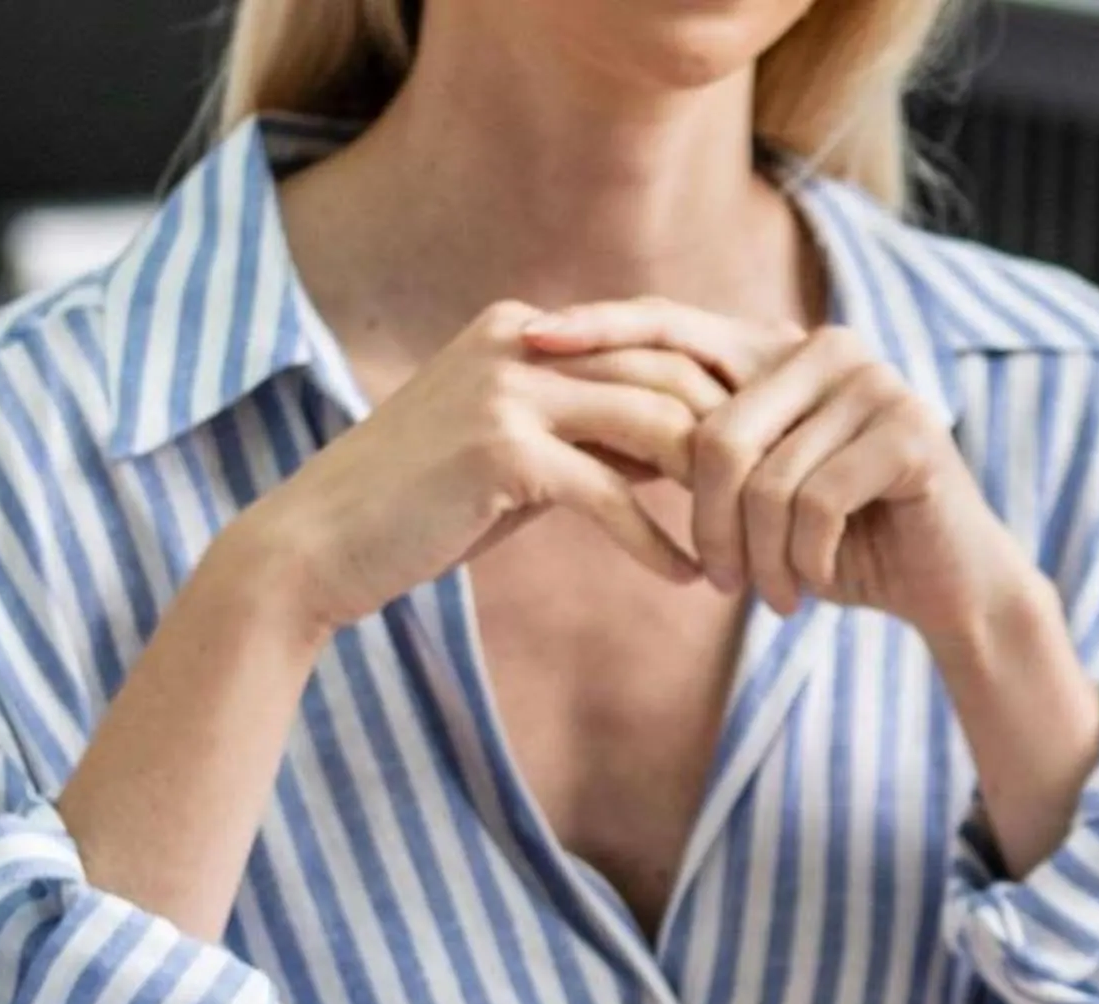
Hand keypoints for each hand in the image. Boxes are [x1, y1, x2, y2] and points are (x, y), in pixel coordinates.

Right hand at [235, 300, 735, 639]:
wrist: (323, 543)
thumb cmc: (428, 508)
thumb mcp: (525, 456)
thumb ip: (599, 435)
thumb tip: (691, 446)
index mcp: (527, 329)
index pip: (656, 346)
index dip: (724, 401)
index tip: (775, 456)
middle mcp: (521, 340)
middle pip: (670, 376)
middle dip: (733, 445)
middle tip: (775, 510)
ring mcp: (508, 387)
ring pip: (655, 425)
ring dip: (708, 497)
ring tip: (740, 552)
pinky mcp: (501, 449)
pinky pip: (612, 492)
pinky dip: (659, 541)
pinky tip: (688, 579)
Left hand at [526, 309, 1040, 650]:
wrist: (948, 588)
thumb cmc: (842, 544)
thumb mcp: (760, 488)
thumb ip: (703, 443)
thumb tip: (592, 413)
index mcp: (781, 346)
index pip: (672, 323)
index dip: (600, 332)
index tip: (527, 344)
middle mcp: (826, 347)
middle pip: (711, 431)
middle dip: (706, 525)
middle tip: (719, 584)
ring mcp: (874, 383)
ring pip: (762, 480)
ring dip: (760, 559)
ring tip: (774, 596)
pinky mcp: (908, 432)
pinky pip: (814, 505)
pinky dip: (805, 562)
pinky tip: (815, 585)